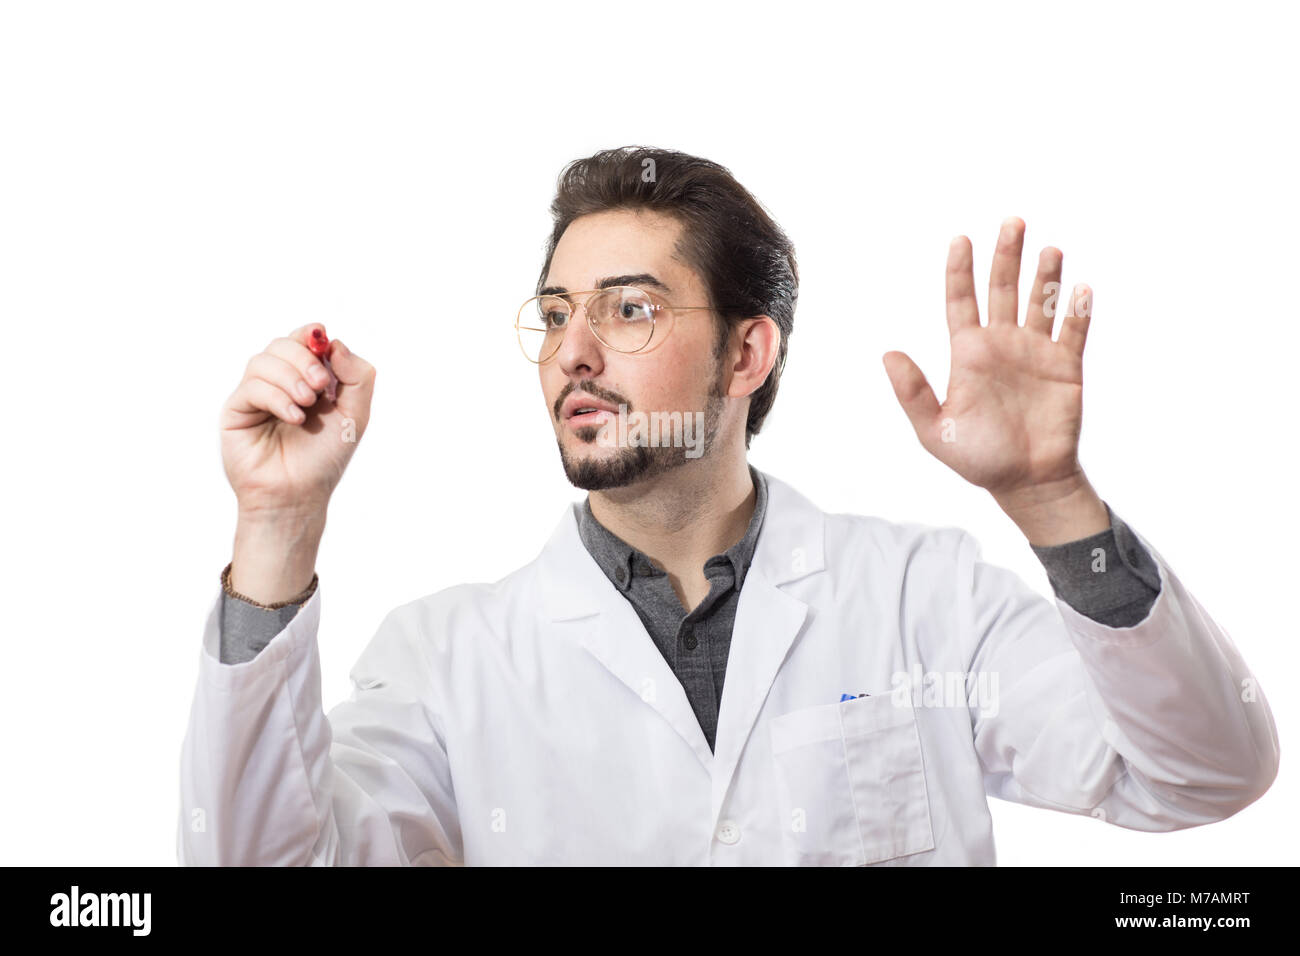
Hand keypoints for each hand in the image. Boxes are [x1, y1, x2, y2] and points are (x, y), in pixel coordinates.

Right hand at [220, 323, 375, 517]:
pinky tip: (294, 418)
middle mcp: (280, 382)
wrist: (298, 495)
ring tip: (307, 406)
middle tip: (321, 386)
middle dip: (304, 359)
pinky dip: (277, 397)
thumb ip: (357, 377)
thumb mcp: (355, 416)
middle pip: (283, 344)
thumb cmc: (324, 459)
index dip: (313, 336)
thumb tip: (335, 343)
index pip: (304, 340)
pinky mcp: (237, 409)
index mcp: (308, 379)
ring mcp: (256, 394)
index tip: (324, 348)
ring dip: (291, 378)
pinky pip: (251, 386)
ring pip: (264, 360)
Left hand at [883, 218, 1092, 509]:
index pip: (961, 301)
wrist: (1026, 482)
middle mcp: (1001, 344)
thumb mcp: (935, 430)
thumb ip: (913, 392)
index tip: (960, 239)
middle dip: (1006, 255)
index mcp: (968, 354)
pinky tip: (1080, 289)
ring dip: (1045, 275)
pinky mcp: (1065, 368)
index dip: (960, 270)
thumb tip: (888, 354)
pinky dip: (1077, 311)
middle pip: (1002, 289)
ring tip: (1049, 249)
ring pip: (1039, 302)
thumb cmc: (978, 458)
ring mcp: (1035, 353)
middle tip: (1011, 222)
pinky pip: (1073, 332)